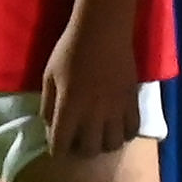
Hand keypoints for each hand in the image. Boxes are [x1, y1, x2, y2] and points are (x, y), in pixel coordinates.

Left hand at [33, 11, 142, 158]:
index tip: (58, 146)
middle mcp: (93, 113)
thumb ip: (47, 105)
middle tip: (78, 140)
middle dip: (80, 150)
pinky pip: (133, 131)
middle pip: (89, 151)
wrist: (102, 31)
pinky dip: (124, 134)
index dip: (57, 150)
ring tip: (99, 135)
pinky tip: (117, 127)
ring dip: (104, 144)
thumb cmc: (70, 51)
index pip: (61, 144)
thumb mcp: (48, 76)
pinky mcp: (133, 102)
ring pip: (113, 145)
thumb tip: (50, 127)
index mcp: (69, 106)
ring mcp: (116, 109)